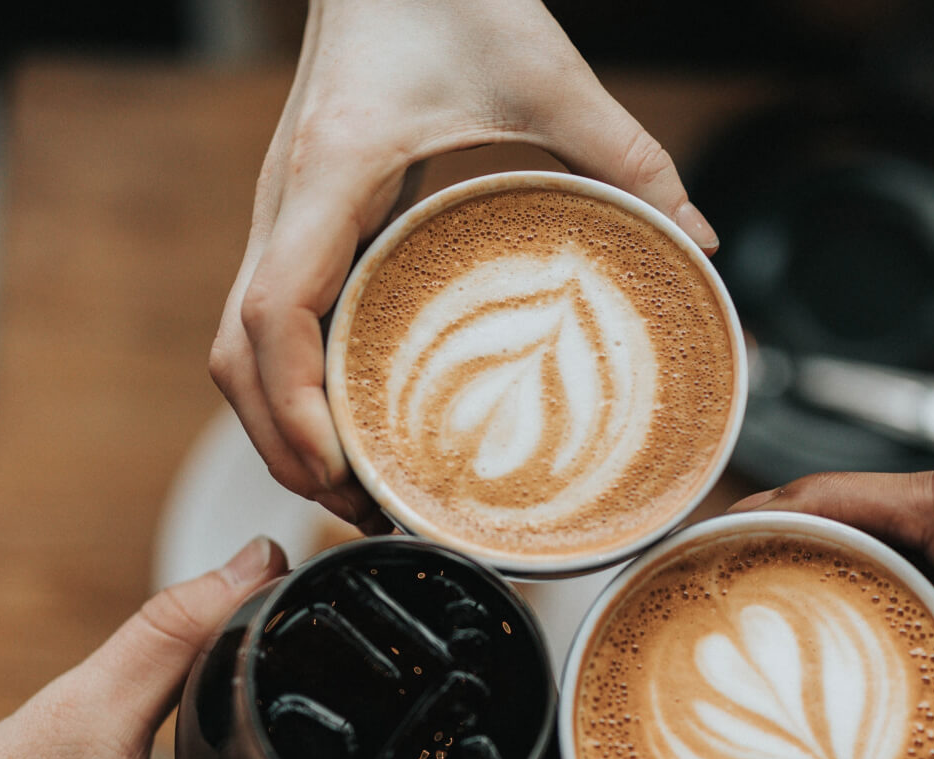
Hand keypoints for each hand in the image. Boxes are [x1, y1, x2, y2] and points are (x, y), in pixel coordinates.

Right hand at [211, 0, 718, 526]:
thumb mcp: (546, 71)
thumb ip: (628, 155)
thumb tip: (697, 242)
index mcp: (330, 174)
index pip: (272, 314)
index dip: (293, 407)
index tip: (341, 469)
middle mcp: (283, 202)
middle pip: (235, 356)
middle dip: (284, 446)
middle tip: (363, 511)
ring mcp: (280, 213)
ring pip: (237, 345)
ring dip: (279, 424)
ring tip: (355, 488)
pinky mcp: (298, 219)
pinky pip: (269, 320)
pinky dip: (293, 384)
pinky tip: (352, 419)